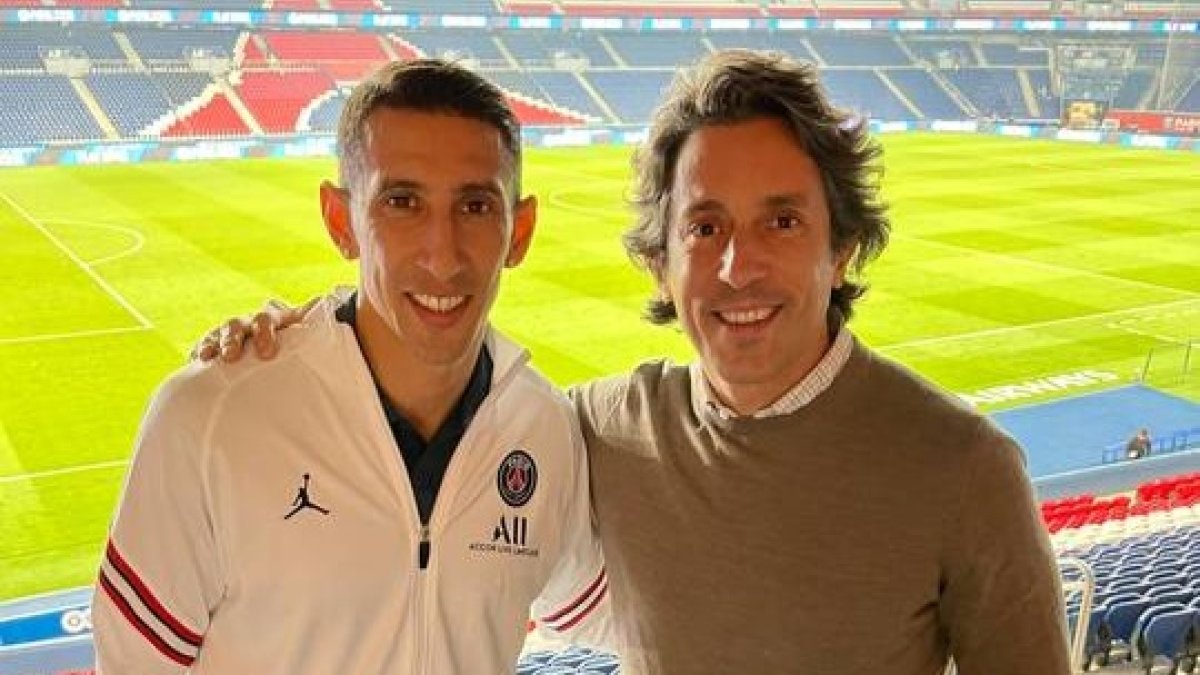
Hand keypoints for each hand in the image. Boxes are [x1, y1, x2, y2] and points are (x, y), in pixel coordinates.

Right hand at [191, 297, 317, 362]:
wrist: (280, 349)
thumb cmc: (297, 343)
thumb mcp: (307, 333)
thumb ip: (313, 321)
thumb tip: (322, 300)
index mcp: (272, 319)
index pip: (266, 319)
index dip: (265, 333)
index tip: (267, 353)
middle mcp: (248, 323)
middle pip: (237, 325)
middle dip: (233, 340)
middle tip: (232, 356)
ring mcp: (230, 333)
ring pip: (218, 334)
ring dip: (213, 344)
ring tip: (208, 357)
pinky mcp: (216, 345)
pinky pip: (203, 344)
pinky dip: (199, 350)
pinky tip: (195, 360)